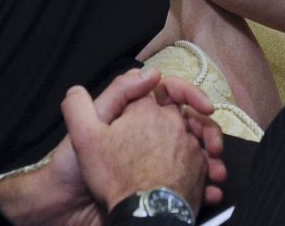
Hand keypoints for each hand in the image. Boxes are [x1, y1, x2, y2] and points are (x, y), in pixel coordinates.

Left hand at [62, 90, 206, 217]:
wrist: (68, 215)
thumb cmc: (73, 169)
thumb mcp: (91, 124)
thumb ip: (120, 94)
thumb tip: (153, 73)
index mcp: (135, 118)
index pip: (171, 96)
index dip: (190, 96)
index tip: (206, 106)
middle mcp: (150, 138)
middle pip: (190, 126)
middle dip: (208, 133)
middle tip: (215, 147)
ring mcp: (157, 165)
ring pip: (196, 155)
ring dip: (213, 161)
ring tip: (216, 173)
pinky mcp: (158, 191)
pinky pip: (191, 187)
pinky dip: (206, 189)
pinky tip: (210, 193)